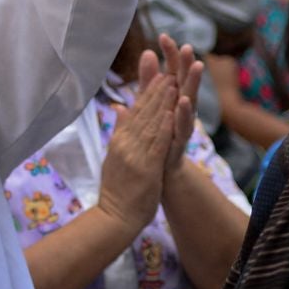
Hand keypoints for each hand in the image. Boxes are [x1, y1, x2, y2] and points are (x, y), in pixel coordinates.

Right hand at [97, 74, 180, 233]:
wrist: (115, 217)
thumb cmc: (117, 191)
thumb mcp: (114, 157)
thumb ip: (119, 131)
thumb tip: (120, 108)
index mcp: (119, 141)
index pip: (134, 111)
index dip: (147, 93)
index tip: (158, 75)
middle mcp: (125, 144)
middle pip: (143, 113)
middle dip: (157, 91)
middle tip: (169, 70)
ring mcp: (135, 155)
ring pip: (151, 124)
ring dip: (163, 103)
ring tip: (173, 83)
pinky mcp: (146, 167)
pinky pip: (157, 143)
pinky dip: (164, 127)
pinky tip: (172, 113)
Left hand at [140, 36, 202, 176]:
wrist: (160, 170)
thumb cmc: (157, 134)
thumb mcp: (150, 103)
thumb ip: (148, 81)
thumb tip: (147, 53)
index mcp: (172, 96)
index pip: (172, 70)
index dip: (169, 54)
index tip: (163, 35)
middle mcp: (181, 107)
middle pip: (184, 81)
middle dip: (186, 64)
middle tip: (188, 46)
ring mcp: (183, 122)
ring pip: (190, 99)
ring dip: (193, 83)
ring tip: (196, 66)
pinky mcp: (181, 139)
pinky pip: (184, 124)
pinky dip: (184, 113)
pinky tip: (183, 101)